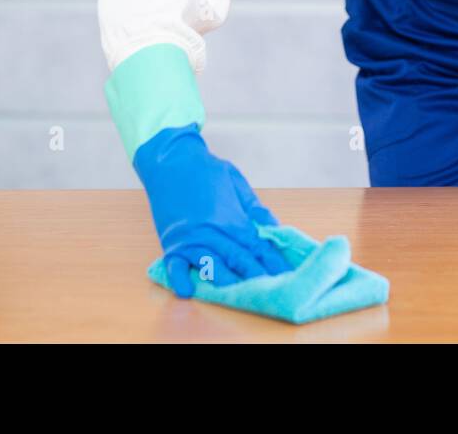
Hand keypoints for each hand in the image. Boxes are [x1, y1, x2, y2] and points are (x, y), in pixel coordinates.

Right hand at [132, 123, 292, 296]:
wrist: (170, 159)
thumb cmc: (205, 169)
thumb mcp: (236, 182)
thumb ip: (254, 208)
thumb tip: (274, 228)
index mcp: (231, 218)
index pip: (257, 247)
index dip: (273, 263)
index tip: (286, 277)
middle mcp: (212, 232)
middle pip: (239, 261)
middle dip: (257, 278)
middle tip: (273, 294)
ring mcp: (190, 239)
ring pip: (211, 266)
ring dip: (227, 283)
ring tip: (241, 297)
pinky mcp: (171, 242)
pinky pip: (174, 265)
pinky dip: (180, 278)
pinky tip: (188, 291)